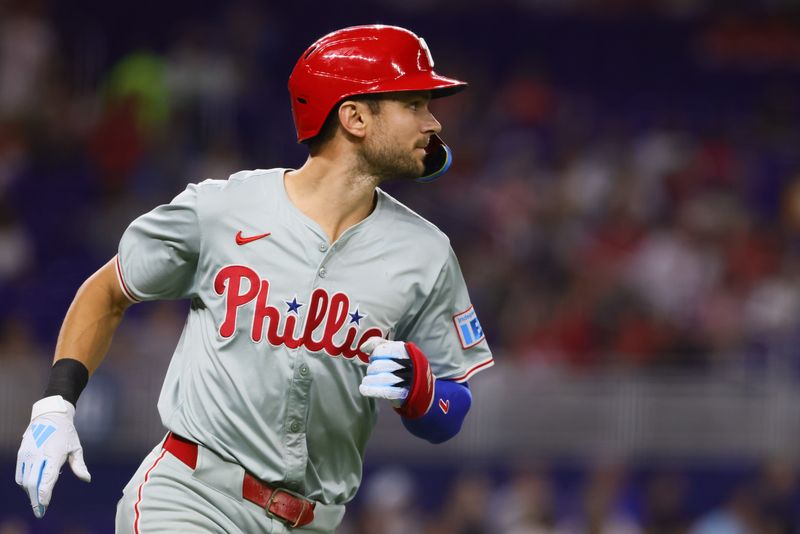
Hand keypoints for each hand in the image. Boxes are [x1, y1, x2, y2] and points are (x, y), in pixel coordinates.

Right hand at [15, 395, 90, 518]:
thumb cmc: (66, 432)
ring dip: (30, 493)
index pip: (47, 479)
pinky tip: (32, 487)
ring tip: (38, 499)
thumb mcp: (76, 447)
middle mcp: (38, 455)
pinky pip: (20, 474)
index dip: (44, 495)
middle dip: (35, 499)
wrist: (50, 416)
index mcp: (54, 454)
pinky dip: (25, 484)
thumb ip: (79, 465)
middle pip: (33, 483)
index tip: (44, 506)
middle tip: (40, 510)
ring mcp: (28, 454)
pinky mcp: (21, 453)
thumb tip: (87, 479)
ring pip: (25, 480)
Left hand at [359, 337, 411, 405]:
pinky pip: (385, 392)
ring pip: (381, 379)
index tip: (373, 357)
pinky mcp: (403, 393)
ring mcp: (407, 380)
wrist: (415, 381)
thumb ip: (376, 343)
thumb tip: (363, 348)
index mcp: (405, 351)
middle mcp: (408, 364)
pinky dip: (370, 390)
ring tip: (367, 380)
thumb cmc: (400, 361)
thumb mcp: (391, 347)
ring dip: (369, 380)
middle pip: (379, 366)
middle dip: (371, 368)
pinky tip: (363, 389)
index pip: (383, 350)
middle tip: (373, 370)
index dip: (374, 354)